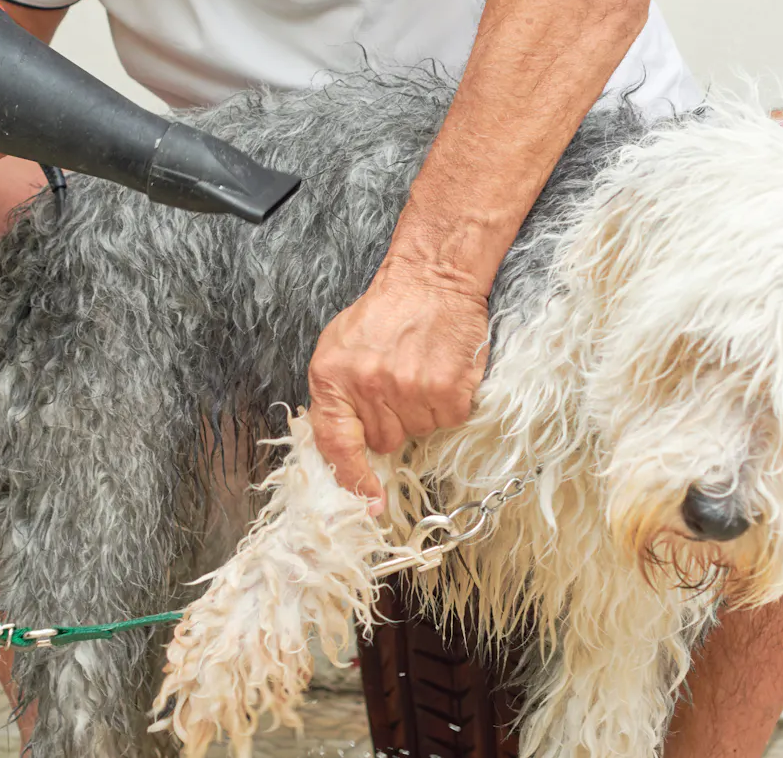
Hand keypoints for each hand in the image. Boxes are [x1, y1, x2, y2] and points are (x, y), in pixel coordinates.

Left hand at [307, 256, 490, 512]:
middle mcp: (370, 387)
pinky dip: (449, 402)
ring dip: (422, 410)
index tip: (369, 503)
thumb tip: (344, 449)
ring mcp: (410, 390)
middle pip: (385, 441)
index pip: (335, 445)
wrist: (432, 278)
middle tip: (399, 382)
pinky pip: (449, 420)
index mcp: (333, 377)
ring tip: (420, 369)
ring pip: (420, 432)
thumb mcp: (338, 347)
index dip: (351, 480)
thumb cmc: (385, 313)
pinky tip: (441, 371)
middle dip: (393, 422)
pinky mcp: (448, 391)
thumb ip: (335, 397)